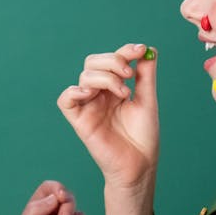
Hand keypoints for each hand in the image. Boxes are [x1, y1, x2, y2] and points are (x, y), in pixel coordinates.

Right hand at [56, 42, 159, 189]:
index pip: (112, 60)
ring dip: (105, 77)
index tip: (141, 50)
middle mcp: (99, 94)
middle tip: (129, 75)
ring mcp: (88, 106)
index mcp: (115, 87)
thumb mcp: (148, 101)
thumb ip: (146, 76)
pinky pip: (65, 100)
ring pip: (84, 77)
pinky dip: (74, 92)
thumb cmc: (143, 137)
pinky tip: (91, 94)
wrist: (140, 164)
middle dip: (112, 61)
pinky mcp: (79, 120)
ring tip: (124, 92)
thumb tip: (150, 50)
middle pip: (93, 62)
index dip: (124, 51)